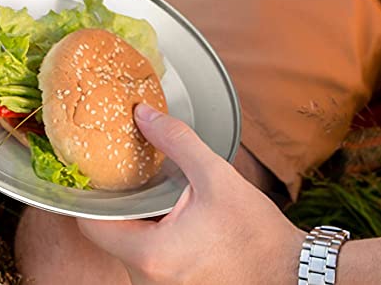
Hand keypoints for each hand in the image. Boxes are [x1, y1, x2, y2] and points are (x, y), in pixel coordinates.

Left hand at [77, 106, 302, 284]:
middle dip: (117, 204)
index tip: (93, 167)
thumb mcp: (215, 176)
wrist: (291, 274)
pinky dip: (152, 237)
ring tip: (150, 190)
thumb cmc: (256, 233)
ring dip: (136, 222)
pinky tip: (169, 214)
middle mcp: (149, 281)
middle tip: (124, 171)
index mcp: (151, 256)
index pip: (93, 226)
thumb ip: (174, 141)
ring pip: (129, 250)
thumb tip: (142, 113)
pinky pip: (149, 261)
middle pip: (110, 237)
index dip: (88, 194)